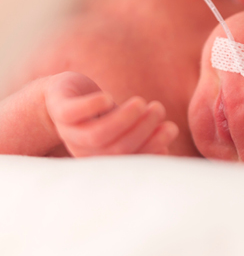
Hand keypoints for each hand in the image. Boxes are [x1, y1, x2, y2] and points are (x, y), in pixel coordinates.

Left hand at [45, 72, 177, 156]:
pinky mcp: (59, 108)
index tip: (171, 128)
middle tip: (159, 108)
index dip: (152, 146)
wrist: (61, 95)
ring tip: (141, 102)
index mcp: (101, 157)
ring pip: (96, 135)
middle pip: (116, 148)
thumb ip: (139, 138)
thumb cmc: (99, 113)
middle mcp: (84, 149)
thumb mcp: (120, 126)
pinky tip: (107, 97)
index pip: (128, 159)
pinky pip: (71, 113)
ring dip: (123, 119)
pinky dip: (91, 106)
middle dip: (143, 129)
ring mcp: (69, 130)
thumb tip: (164, 153)